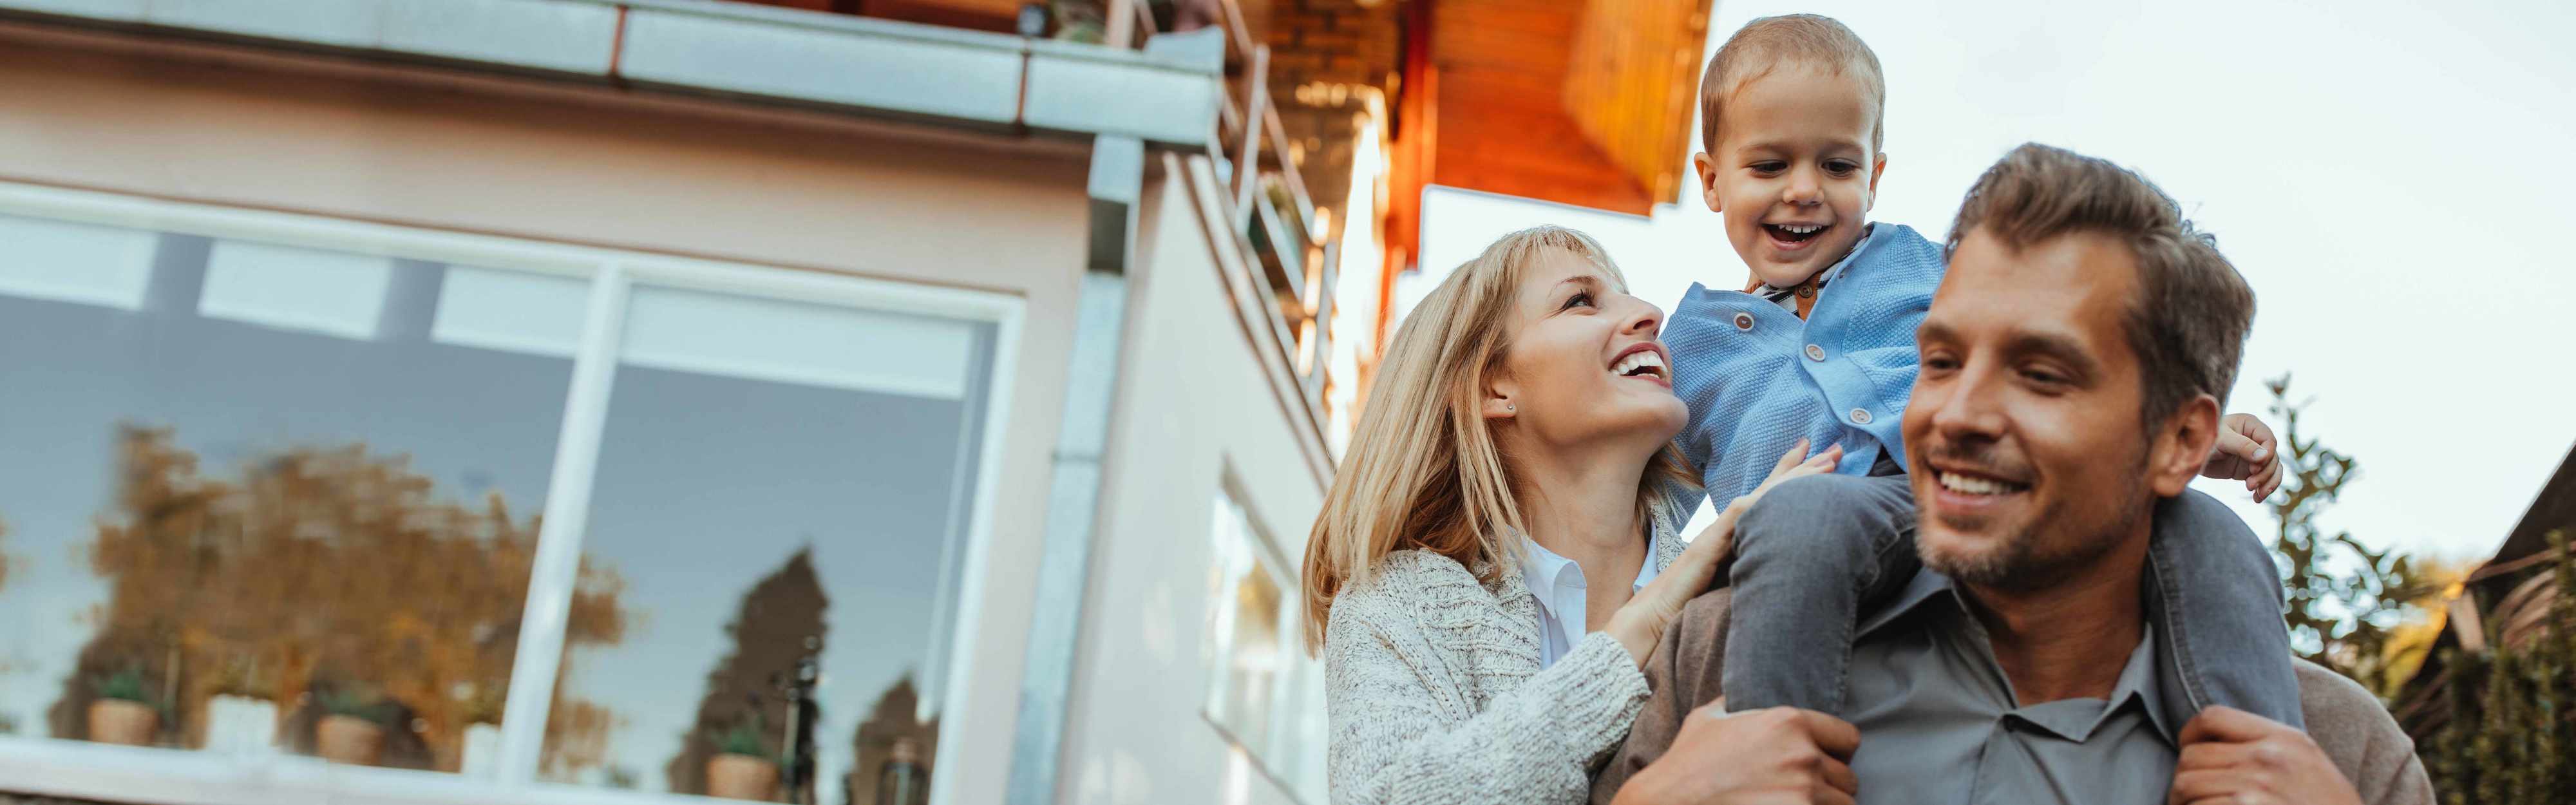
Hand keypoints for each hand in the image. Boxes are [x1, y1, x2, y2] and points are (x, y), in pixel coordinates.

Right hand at [1608, 439, 1841, 665]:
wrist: (1650, 621)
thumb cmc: (1685, 609)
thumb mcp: (1729, 587)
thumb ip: (1749, 571)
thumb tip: (1781, 571)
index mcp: (1733, 537)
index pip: (1768, 500)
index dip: (1793, 478)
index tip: (1821, 460)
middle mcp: (1726, 528)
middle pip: (1770, 490)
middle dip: (1804, 468)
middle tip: (1837, 448)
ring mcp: (1716, 534)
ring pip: (1760, 496)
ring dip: (1793, 477)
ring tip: (1826, 461)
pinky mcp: (1708, 546)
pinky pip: (1738, 518)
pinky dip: (1761, 501)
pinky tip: (1781, 490)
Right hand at [1612, 698, 1859, 804]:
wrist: (1670, 802)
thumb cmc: (1687, 763)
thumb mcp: (1709, 718)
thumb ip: (1739, 703)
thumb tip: (1743, 690)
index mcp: (1788, 722)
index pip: (1848, 738)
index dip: (1836, 752)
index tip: (1823, 761)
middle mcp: (1803, 756)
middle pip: (1848, 778)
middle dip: (1830, 785)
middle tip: (1803, 789)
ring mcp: (1804, 794)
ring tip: (1798, 802)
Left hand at [2167, 706, 2361, 804]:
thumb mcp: (2308, 764)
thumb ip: (2268, 748)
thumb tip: (2212, 742)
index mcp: (2285, 739)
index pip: (2212, 717)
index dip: (2189, 735)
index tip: (2189, 752)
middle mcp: (2268, 758)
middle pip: (2191, 756)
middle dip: (2185, 780)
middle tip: (2190, 798)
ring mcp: (2255, 788)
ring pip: (2185, 785)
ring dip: (2184, 803)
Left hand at [2201, 413, 2282, 500]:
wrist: (2188, 455)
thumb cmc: (2203, 440)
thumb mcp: (2221, 440)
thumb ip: (2242, 446)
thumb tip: (2264, 456)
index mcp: (2251, 424)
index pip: (2269, 441)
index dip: (2267, 456)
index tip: (2254, 468)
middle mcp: (2256, 438)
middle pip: (2273, 457)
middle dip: (2265, 473)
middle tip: (2250, 485)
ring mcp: (2255, 454)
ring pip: (2273, 469)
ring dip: (2268, 483)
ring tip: (2257, 495)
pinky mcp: (2250, 468)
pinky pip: (2265, 478)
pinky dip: (2264, 488)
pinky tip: (2257, 498)